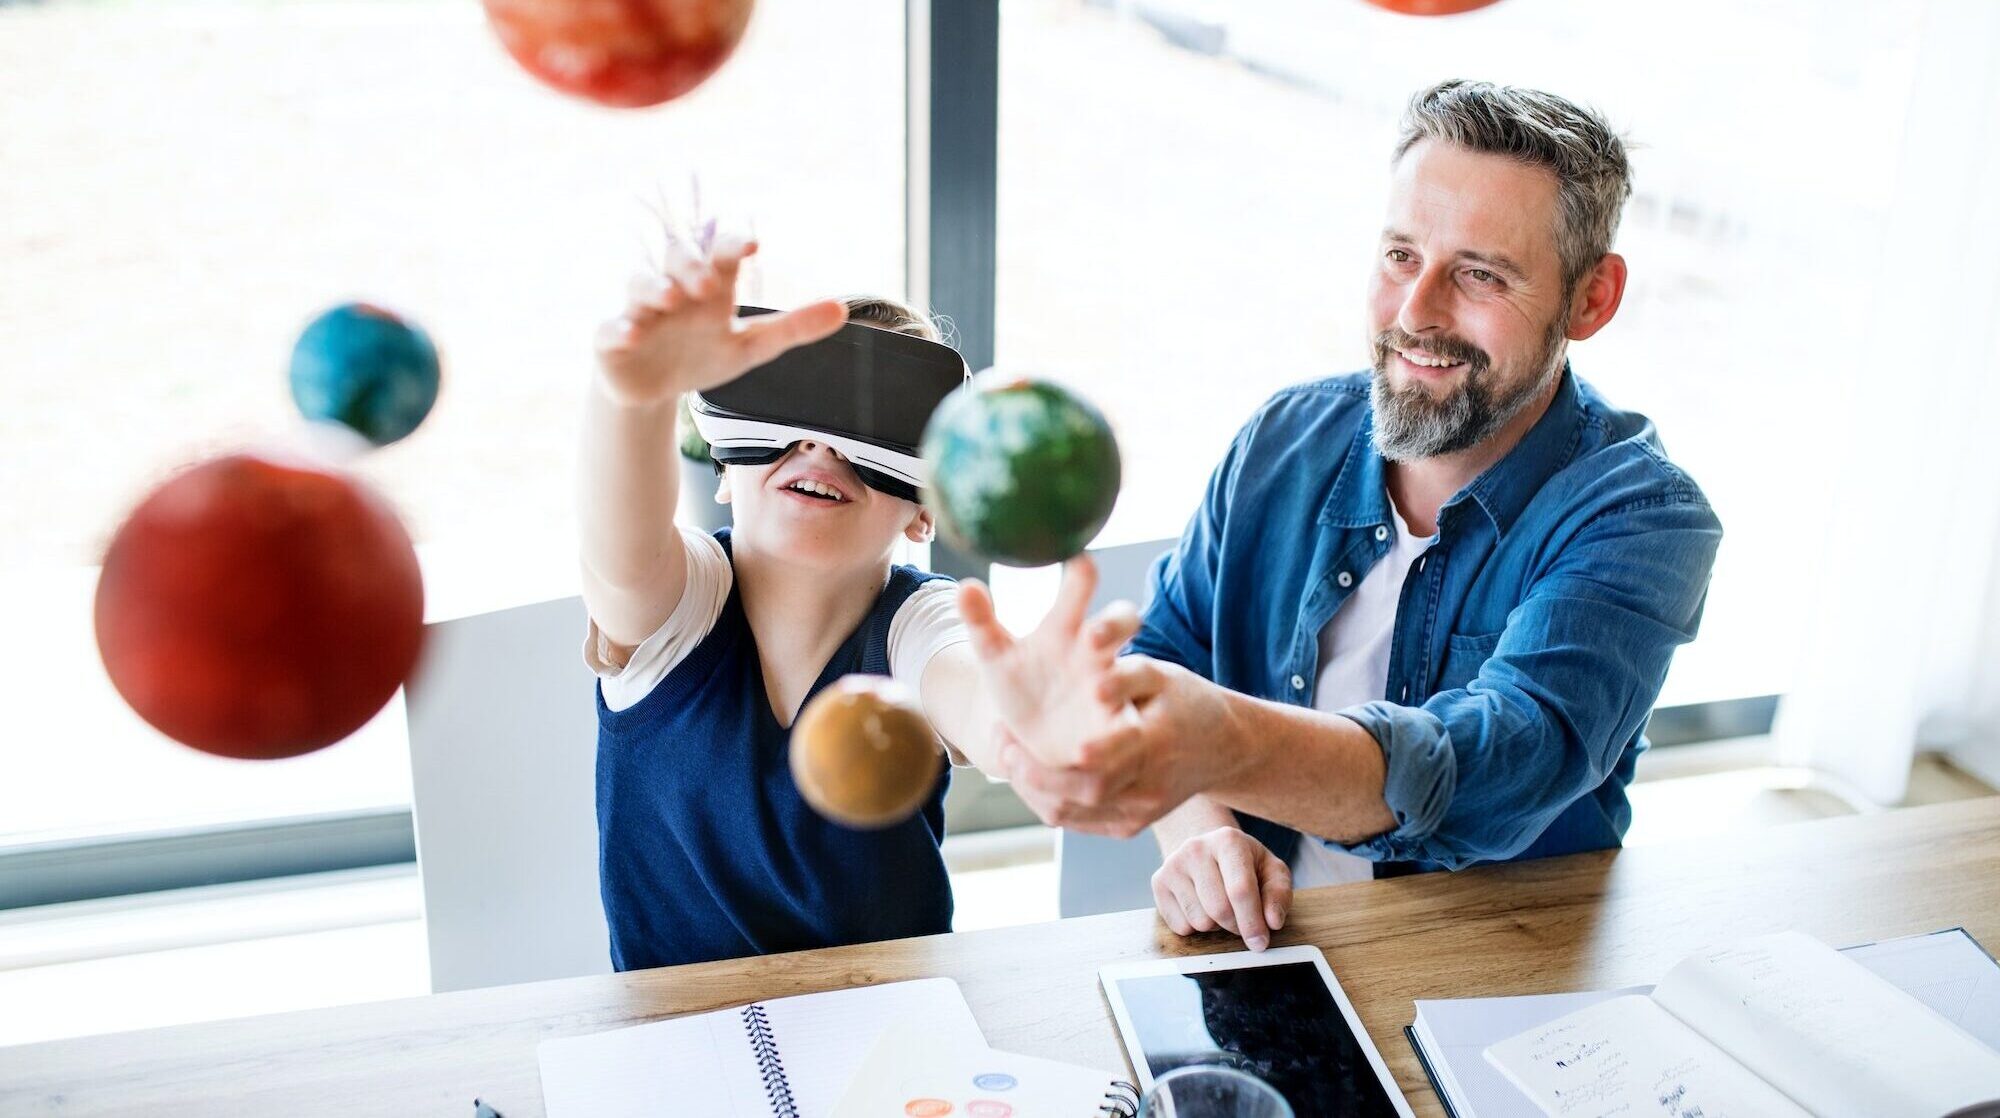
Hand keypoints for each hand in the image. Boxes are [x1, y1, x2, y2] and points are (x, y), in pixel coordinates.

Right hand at [593, 234, 845, 407]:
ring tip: (671, 297)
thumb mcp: (751, 347)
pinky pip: (610, 328)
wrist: (654, 388)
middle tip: (710, 283)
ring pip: (639, 284)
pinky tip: (631, 335)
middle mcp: (673, 290)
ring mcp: (639, 311)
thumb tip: (842, 309)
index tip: (754, 245)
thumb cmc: (702, 354)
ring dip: (654, 286)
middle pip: (676, 259)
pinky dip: (619, 329)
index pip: (721, 255)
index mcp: (709, 289)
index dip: (733, 245)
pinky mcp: (612, 338)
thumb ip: (794, 327)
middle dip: (692, 265)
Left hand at [956, 557, 1142, 766]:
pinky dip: (1111, 742)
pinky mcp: (1118, 728)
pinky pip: (1125, 732)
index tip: (1080, 562)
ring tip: (1098, 692)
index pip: (1082, 590)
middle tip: (1093, 635)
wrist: (1032, 734)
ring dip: (1119, 682)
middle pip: (1122, 622)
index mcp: (1068, 627)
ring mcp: (1112, 689)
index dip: (1083, 576)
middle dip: (1114, 623)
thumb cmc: (1021, 682)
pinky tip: (1085, 752)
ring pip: (1133, 674)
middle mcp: (1097, 653)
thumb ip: (981, 621)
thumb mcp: (997, 654)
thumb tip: (963, 586)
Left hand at [994, 655, 1242, 837]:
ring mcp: (1140, 813)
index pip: (1094, 765)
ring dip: (1030, 788)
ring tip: (1006, 755)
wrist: (1226, 747)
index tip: (1011, 734)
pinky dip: (1047, 799)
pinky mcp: (1132, 825)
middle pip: (1076, 794)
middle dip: (1029, 774)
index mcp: (1156, 745)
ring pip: (1070, 813)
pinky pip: (1078, 820)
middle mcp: (1149, 788)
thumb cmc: (1186, 701)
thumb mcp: (1164, 676)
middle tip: (1001, 742)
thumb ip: (1127, 676)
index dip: (1048, 760)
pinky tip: (1028, 774)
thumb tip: (1094, 686)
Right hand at [1151, 827, 1291, 951]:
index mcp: (1229, 840)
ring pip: (1199, 921)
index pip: (1240, 890)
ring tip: (1221, 907)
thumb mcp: (1271, 871)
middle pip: (1219, 909)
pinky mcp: (1158, 882)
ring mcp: (1173, 864)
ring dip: (1216, 926)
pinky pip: (1180, 926)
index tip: (1260, 943)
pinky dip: (1196, 928)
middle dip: (1236, 926)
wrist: (1208, 850)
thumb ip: (1278, 894)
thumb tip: (1272, 921)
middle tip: (1243, 922)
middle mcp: (1196, 848)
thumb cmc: (1245, 864)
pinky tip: (1202, 908)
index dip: (1252, 922)